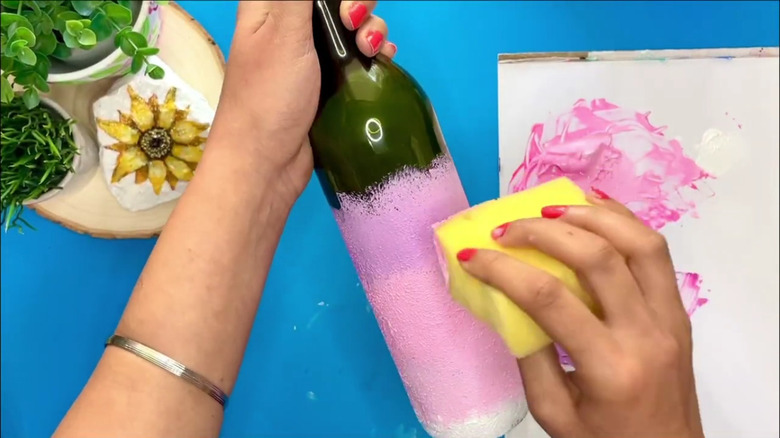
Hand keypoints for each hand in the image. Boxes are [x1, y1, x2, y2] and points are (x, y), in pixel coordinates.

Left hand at [209, 1, 395, 204]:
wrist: (267, 165)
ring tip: (369, 51)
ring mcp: (311, 56)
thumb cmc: (267, 98)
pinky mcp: (330, 82)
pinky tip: (381, 61)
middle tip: (354, 22)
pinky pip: (360, 55)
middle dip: (358, 4)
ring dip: (371, 30)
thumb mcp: (283, 33)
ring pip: (353, 24)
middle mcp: (290, 25)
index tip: (345, 4)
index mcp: (269, 6)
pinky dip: (375, 54)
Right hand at [457, 192, 704, 437]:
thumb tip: (505, 299)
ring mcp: (671, 317)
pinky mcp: (679, 310)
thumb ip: (529, 356)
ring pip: (638, 242)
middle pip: (598, 258)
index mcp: (609, 368)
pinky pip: (656, 252)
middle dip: (543, 232)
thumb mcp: (553, 412)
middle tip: (504, 229)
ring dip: (589, 216)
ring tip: (547, 209)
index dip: (504, 269)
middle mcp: (647, 334)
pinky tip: (590, 207)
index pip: (551, 299)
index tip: (471, 255)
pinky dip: (623, 221)